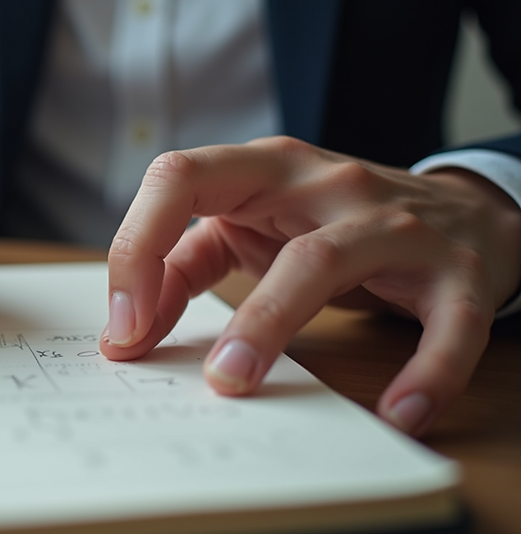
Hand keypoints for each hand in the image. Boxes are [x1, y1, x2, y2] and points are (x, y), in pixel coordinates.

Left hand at [100, 136, 520, 435]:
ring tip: (234, 382)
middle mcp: (326, 184)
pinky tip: (397, 412)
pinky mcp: (457, 271)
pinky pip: (445, 324)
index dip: (135, 247)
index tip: (120, 323)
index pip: (178, 178)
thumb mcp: (253, 227)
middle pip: (245, 215)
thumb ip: (186, 266)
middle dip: (180, 285)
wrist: (463, 211)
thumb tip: (128, 326)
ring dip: (271, 326)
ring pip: (325, 264)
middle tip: (142, 352)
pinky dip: (426, 371)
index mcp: (264, 170)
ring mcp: (395, 223)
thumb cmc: (333, 223)